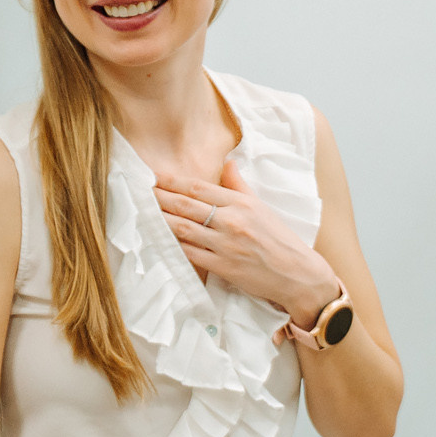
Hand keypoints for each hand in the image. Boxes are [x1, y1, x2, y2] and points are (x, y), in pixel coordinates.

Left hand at [154, 161, 338, 326]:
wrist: (297, 273)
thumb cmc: (280, 239)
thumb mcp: (261, 207)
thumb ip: (239, 186)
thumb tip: (227, 163)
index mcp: (241, 203)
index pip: (199, 187)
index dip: (173, 181)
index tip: (154, 175)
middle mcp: (232, 221)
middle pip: (186, 205)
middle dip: (160, 197)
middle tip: (138, 190)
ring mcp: (226, 245)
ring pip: (183, 229)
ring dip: (160, 219)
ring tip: (142, 211)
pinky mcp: (223, 267)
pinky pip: (191, 254)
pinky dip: (173, 245)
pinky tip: (159, 239)